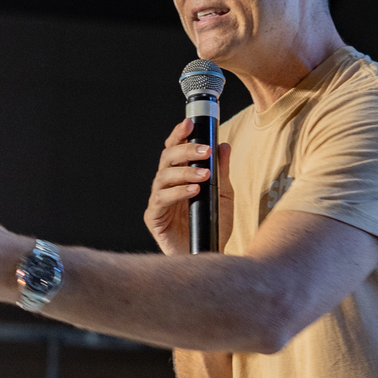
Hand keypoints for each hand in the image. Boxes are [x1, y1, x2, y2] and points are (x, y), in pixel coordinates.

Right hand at [143, 120, 232, 256]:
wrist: (210, 253)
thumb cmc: (213, 225)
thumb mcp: (223, 194)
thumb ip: (222, 170)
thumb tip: (223, 145)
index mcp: (179, 176)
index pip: (175, 149)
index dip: (179, 135)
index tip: (189, 123)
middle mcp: (166, 185)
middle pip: (166, 158)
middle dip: (185, 151)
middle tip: (204, 151)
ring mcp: (158, 200)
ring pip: (163, 176)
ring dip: (184, 172)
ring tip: (204, 175)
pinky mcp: (154, 218)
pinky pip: (161, 199)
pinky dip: (177, 192)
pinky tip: (193, 191)